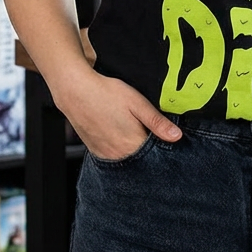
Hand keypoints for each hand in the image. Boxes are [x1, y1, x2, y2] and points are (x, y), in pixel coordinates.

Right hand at [52, 63, 181, 159]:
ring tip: (132, 131)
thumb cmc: (106, 93)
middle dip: (149, 151)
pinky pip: (113, 157)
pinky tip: (120, 135)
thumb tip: (177, 136)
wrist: (75, 91)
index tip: (165, 139)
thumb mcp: (137, 102)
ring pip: (127, 160)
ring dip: (134, 151)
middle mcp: (118, 155)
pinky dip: (121, 151)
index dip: (162, 148)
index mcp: (132, 144)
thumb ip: (157, 122)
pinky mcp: (95, 151)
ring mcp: (105, 155)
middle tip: (148, 132)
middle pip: (141, 160)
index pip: (155, 157)